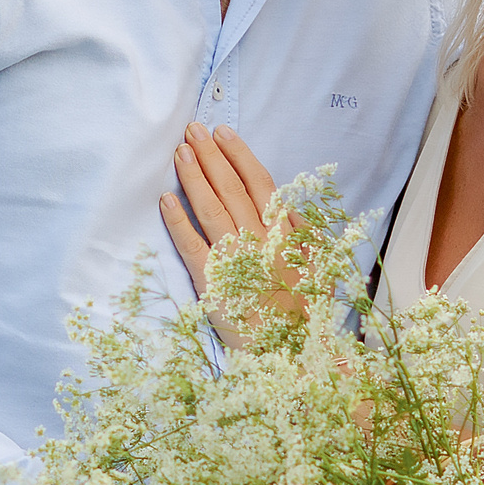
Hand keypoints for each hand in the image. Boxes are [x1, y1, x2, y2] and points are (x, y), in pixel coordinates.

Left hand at [159, 125, 300, 340]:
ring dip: (193, 178)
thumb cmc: (306, 313)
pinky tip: (165, 199)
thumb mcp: (318, 267)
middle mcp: (259, 241)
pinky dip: (177, 221)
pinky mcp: (212, 283)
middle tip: (192, 129)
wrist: (293, 355)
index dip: (239, 155)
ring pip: (211, 209)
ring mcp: (234, 260)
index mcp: (285, 234)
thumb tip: (286, 205)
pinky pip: (191, 246)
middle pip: (231, 188)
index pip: (259, 182)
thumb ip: (303, 234)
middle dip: (210, 155)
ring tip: (179, 153)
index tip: (222, 133)